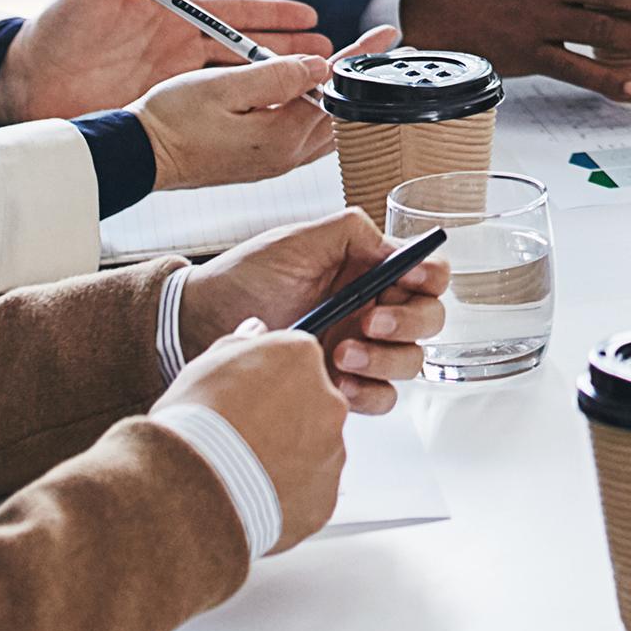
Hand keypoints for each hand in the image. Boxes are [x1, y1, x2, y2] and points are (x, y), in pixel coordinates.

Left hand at [0, 0, 328, 122]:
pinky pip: (209, 111)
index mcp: (169, 14)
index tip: (310, 16)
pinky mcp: (160, 109)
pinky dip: (240, 113)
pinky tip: (266, 120)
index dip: (271, 14)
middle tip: (330, 55)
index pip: (232, 12)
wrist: (24, 84)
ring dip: (272, 84)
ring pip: (235, 82)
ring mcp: (171, 81)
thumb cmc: (56, 30)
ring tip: (312, 89)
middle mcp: (177, 47)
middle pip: (245, 49)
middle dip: (288, 51)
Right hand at [134, 30, 397, 190]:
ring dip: (341, 96)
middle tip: (384, 49)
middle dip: (360, 78)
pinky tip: (318, 96)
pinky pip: (304, 135)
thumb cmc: (170, 121)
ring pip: (324, 127)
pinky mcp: (260, 163)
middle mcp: (285, 155)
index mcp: (282, 135)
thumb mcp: (223, 87)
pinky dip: (319, 112)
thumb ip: (276, 75)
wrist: (137, 157)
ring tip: (358, 70)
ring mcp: (274, 162)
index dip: (359, 57)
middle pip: (338, 112)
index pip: (333, 89)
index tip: (386, 35)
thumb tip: (320, 65)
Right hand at [156, 319, 348, 548]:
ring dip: (289, 457)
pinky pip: (311, 491)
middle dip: (285, 419)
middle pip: (313, 405)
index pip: (297, 361)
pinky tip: (256, 494)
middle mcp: (330, 400)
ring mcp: (333, 451)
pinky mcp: (326, 496)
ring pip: (315, 450)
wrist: (194, 486)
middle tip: (245, 436)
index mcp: (303, 358)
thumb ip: (240, 343)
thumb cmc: (195, 422)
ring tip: (245, 469)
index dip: (267, 381)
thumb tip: (255, 330)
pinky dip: (289, 493)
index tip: (247, 397)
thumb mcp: (206, 365)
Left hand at [180, 207, 451, 413]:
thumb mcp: (297, 241)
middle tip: (368, 322)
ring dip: (386, 358)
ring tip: (341, 353)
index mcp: (368, 269)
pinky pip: (383, 396)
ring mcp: (362, 349)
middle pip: (429, 319)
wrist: (200, 323)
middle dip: (408, 322)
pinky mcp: (344, 385)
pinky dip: (370, 392)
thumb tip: (395, 248)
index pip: (427, 273)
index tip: (408, 281)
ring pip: (411, 361)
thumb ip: (351, 233)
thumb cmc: (246, 276)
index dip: (430, 276)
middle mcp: (373, 308)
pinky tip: (338, 383)